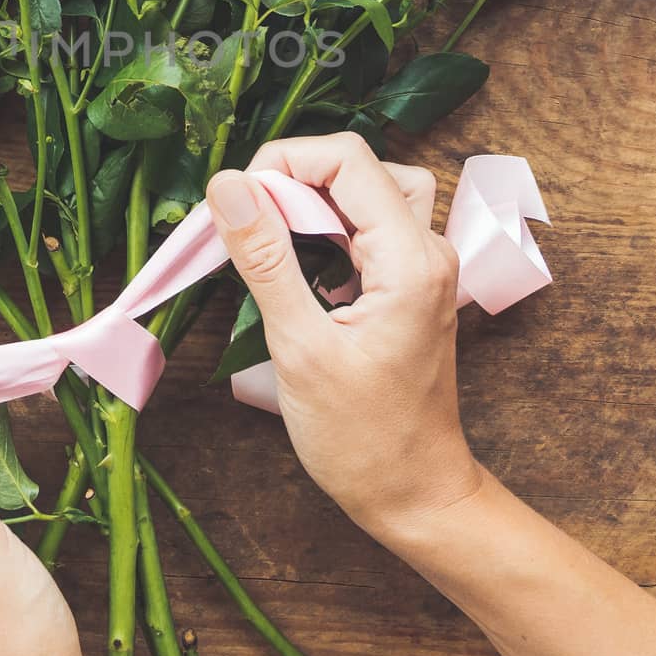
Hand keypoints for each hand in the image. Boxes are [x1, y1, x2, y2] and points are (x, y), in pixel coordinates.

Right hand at [206, 132, 481, 542]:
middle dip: (294, 179)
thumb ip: (265, 260)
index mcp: (410, 259)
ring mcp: (423, 268)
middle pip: (359, 168)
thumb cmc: (362, 439)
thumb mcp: (300, 350)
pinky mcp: (408, 286)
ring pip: (368, 193)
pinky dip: (326, 230)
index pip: (348, 159)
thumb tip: (229, 187)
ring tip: (270, 241)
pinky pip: (368, 229)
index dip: (285, 162)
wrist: (415, 496)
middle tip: (247, 223)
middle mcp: (427, 251)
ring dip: (313, 202)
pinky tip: (294, 266)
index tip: (237, 202)